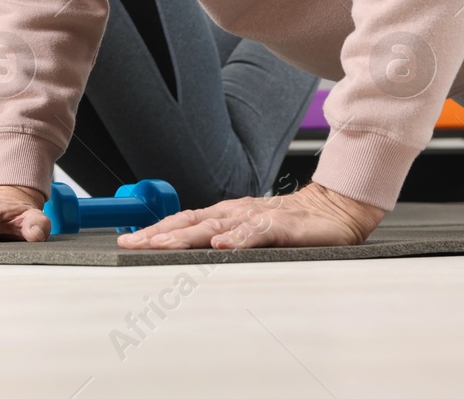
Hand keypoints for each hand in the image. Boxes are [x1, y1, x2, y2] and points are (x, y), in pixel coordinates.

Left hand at [116, 182, 385, 249]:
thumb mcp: (251, 234)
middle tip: (130, 243)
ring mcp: (256, 217)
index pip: (182, 221)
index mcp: (225, 215)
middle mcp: (234, 212)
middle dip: (157, 233)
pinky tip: (219, 246)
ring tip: (160, 245)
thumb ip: (225, 241)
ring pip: (214, 226)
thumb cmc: (292, 225)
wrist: (335, 209)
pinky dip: (236, 239)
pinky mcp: (281, 226)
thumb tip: (192, 254)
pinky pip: (255, 232)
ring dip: (185, 235)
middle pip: (189, 222)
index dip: (154, 230)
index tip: (128, 241)